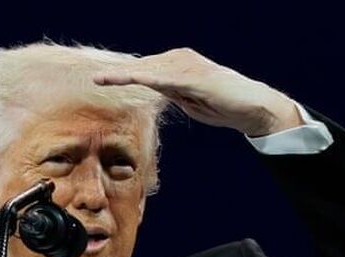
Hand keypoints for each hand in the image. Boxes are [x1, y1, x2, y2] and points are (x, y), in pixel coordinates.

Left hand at [93, 48, 302, 136]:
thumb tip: (152, 89)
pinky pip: (163, 78)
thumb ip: (170, 92)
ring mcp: (187, 66)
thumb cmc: (223, 105)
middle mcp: (181, 60)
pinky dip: (144, 78)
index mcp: (178, 64)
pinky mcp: (194, 77)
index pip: (144, 69)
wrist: (252, 108)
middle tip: (92, 77)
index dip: (122, 74)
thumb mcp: (189, 99)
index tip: (100, 78)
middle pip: (142, 66)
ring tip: (99, 78)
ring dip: (123, 75)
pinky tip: (127, 79)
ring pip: (148, 70)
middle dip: (117, 72)